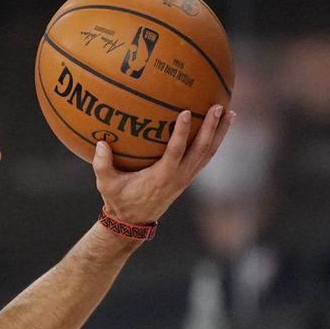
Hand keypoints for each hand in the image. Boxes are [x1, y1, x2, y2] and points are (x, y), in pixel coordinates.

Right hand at [94, 104, 234, 223]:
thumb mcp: (106, 184)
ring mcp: (186, 177)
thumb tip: (100, 143)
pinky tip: (219, 128)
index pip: (176, 152)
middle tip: (219, 107)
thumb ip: (102, 165)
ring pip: (208, 153)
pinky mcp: (187, 177)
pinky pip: (205, 157)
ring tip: (230, 113)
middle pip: (201, 150)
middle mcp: (178, 177)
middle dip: (212, 129)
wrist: (133, 221)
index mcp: (161, 177)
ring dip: (220, 134)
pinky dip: (214, 142)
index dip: (182, 133)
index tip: (187, 113)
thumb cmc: (119, 200)